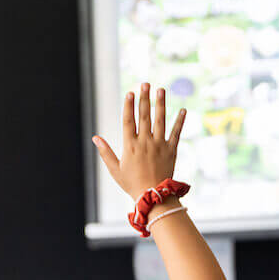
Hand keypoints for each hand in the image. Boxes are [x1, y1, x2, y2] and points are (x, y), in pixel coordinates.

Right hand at [93, 83, 186, 201]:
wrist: (153, 196)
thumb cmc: (132, 184)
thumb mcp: (115, 169)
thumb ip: (106, 152)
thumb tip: (95, 138)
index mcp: (130, 146)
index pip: (128, 121)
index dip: (129, 106)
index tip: (130, 93)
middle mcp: (145, 142)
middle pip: (144, 116)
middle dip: (144, 98)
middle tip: (145, 83)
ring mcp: (159, 145)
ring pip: (160, 121)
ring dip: (161, 104)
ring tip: (161, 90)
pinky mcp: (171, 150)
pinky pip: (176, 133)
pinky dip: (180, 122)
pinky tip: (183, 110)